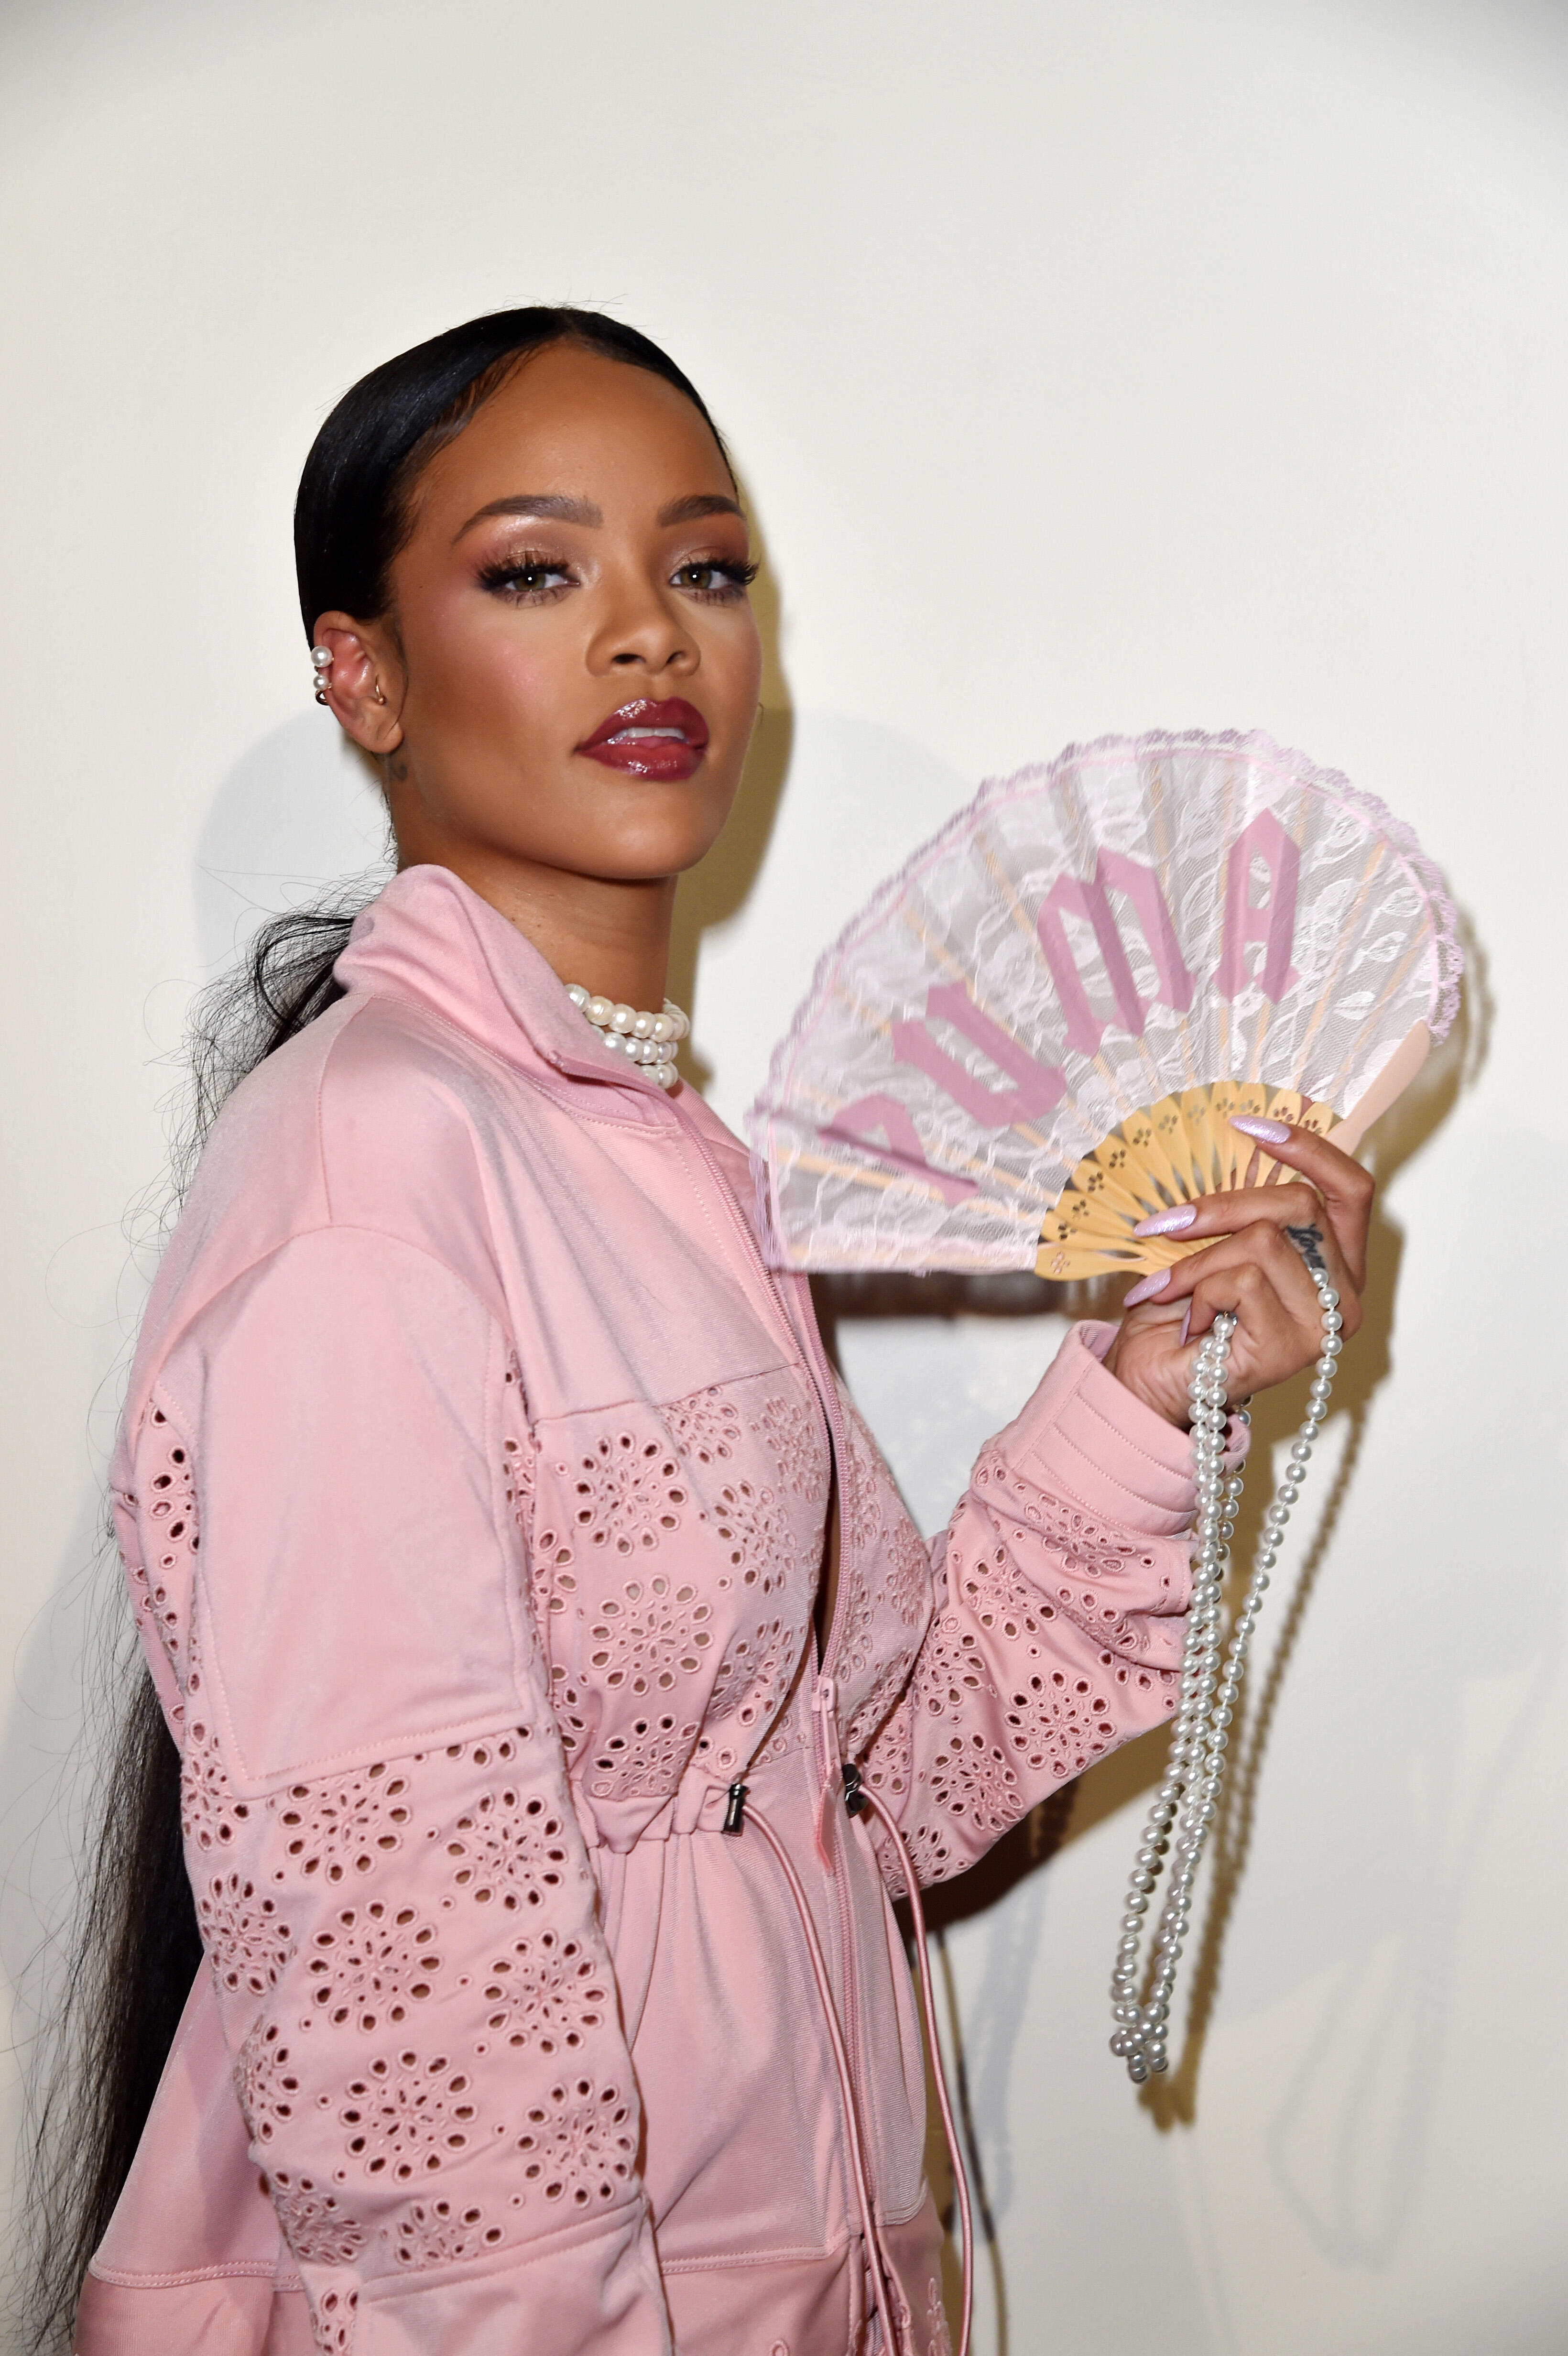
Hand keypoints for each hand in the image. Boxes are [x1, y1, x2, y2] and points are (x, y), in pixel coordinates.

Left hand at [1100, 1121, 1372, 1427]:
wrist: (1151, 1382)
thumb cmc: (1182, 1314)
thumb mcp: (1215, 1244)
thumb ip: (1241, 1208)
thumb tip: (1236, 1138)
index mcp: (1335, 1262)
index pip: (1351, 1188)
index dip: (1309, 1148)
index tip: (1247, 1123)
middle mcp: (1344, 1293)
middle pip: (1300, 1204)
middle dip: (1221, 1207)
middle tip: (1162, 1225)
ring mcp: (1325, 1323)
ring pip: (1263, 1241)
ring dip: (1197, 1262)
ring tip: (1169, 1289)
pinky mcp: (1295, 1346)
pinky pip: (1241, 1280)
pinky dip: (1199, 1292)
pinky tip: (1191, 1323)